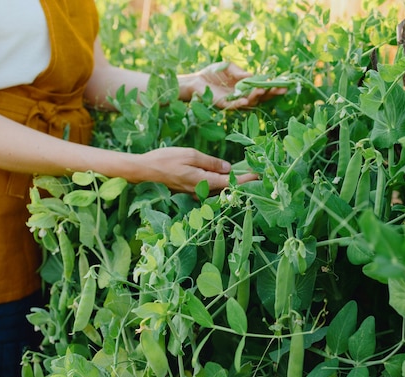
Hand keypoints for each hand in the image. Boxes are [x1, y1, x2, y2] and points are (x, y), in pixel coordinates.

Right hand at [134, 147, 257, 193]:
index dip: (246, 179)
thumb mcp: (191, 155)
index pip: (231, 183)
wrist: (145, 170)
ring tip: (245, 175)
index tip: (259, 174)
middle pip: (227, 189)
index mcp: (204, 182)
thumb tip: (229, 168)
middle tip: (257, 173)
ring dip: (232, 184)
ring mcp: (196, 193)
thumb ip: (211, 163)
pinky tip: (225, 177)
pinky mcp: (191, 191)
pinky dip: (220, 184)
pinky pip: (210, 189)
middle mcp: (202, 191)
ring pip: (219, 190)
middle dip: (242, 182)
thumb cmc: (166, 159)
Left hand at [185, 62, 286, 108]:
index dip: (272, 86)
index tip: (284, 84)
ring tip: (263, 89)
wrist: (195, 81)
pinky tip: (247, 99)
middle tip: (282, 89)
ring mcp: (234, 101)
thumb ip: (239, 71)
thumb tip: (251, 75)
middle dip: (271, 93)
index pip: (262, 88)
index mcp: (245, 87)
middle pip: (260, 97)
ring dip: (257, 96)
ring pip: (250, 101)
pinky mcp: (224, 105)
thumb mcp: (228, 66)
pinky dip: (241, 103)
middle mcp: (242, 95)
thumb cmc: (212, 73)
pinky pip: (235, 105)